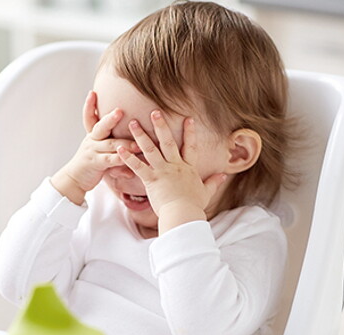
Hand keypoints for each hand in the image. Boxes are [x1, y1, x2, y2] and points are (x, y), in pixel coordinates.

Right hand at [51, 91, 138, 204]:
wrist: (74, 179)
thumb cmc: (90, 163)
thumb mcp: (99, 151)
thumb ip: (114, 146)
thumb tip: (123, 137)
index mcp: (92, 135)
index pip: (89, 117)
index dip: (89, 105)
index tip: (92, 92)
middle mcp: (91, 141)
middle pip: (101, 127)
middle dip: (110, 119)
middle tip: (120, 110)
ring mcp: (92, 151)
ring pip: (110, 145)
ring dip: (125, 144)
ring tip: (137, 143)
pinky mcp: (96, 164)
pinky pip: (110, 161)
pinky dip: (121, 161)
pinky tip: (129, 161)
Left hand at [117, 110, 227, 232]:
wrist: (183, 214)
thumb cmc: (193, 206)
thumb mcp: (206, 192)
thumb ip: (214, 182)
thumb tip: (224, 176)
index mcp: (188, 168)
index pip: (191, 146)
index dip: (190, 132)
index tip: (189, 118)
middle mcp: (175, 166)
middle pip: (167, 141)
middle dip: (161, 125)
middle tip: (154, 111)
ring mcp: (162, 171)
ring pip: (150, 149)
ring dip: (141, 135)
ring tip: (132, 123)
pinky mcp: (151, 180)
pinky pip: (137, 166)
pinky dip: (128, 158)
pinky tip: (119, 148)